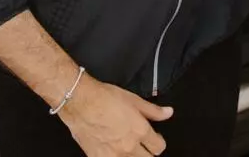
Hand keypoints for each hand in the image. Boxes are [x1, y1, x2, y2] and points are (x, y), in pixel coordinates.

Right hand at [59, 75, 173, 155]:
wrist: (80, 102)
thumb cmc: (104, 98)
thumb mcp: (134, 100)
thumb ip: (153, 111)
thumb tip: (168, 112)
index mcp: (140, 131)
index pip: (159, 147)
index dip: (158, 142)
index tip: (155, 139)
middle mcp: (129, 147)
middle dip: (148, 152)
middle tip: (143, 145)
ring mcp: (113, 155)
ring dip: (133, 156)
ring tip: (127, 148)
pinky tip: (113, 151)